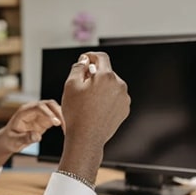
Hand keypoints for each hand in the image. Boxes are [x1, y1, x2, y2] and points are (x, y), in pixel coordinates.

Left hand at [2, 100, 63, 152]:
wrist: (10, 140)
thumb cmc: (10, 139)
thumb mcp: (14, 141)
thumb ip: (25, 138)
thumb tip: (37, 136)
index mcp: (24, 111)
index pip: (38, 107)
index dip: (48, 113)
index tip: (56, 122)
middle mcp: (33, 109)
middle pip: (49, 104)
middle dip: (58, 112)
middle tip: (63, 125)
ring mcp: (40, 113)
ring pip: (55, 109)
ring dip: (62, 116)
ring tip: (66, 129)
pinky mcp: (45, 119)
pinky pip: (57, 116)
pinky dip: (62, 121)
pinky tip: (65, 130)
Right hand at [58, 52, 130, 180]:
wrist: (86, 138)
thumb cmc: (76, 112)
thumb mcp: (70, 85)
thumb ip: (78, 67)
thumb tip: (85, 60)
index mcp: (106, 76)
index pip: (101, 57)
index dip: (91, 56)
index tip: (85, 60)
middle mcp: (119, 85)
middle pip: (106, 72)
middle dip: (95, 74)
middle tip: (82, 84)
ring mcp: (124, 98)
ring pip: (111, 85)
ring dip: (101, 87)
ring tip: (88, 100)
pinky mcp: (124, 109)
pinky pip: (115, 98)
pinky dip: (107, 99)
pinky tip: (95, 108)